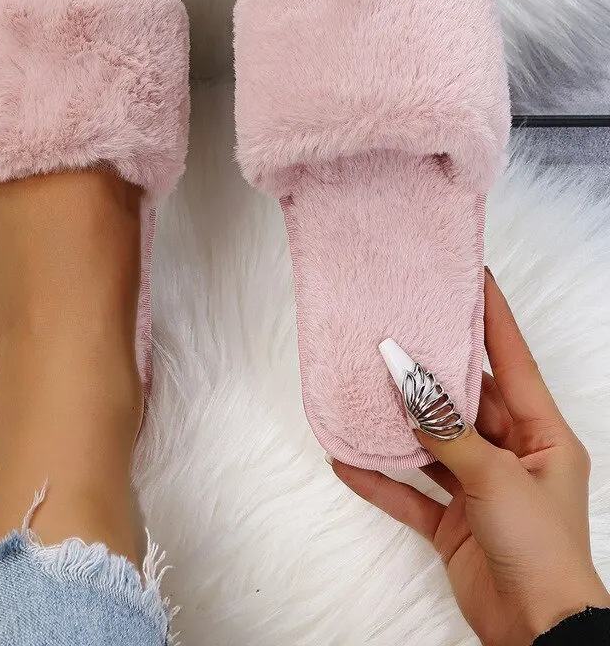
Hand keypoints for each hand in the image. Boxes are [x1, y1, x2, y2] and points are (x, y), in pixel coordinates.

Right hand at [330, 270, 609, 644]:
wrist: (538, 635)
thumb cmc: (541, 550)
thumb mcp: (496, 477)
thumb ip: (446, 429)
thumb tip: (408, 382)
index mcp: (541, 436)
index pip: (514, 361)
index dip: (494, 318)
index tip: (474, 278)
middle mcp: (510, 455)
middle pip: (465, 401)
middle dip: (431, 372)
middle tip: (400, 332)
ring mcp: (480, 489)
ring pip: (432, 445)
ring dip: (399, 427)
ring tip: (364, 392)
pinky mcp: (454, 522)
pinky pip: (410, 493)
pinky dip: (380, 480)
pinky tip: (346, 461)